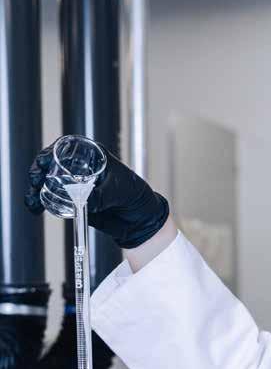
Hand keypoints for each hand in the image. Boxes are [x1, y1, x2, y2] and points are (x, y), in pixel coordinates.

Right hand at [25, 139, 169, 248]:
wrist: (139, 220)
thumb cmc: (135, 196)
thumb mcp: (119, 192)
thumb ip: (101, 195)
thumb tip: (85, 200)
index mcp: (93, 156)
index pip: (66, 148)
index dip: (51, 152)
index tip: (43, 162)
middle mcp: (80, 168)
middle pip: (51, 164)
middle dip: (38, 171)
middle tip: (35, 181)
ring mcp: (74, 185)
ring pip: (47, 182)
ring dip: (35, 190)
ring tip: (32, 201)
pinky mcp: (72, 201)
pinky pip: (52, 199)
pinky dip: (41, 203)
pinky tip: (36, 208)